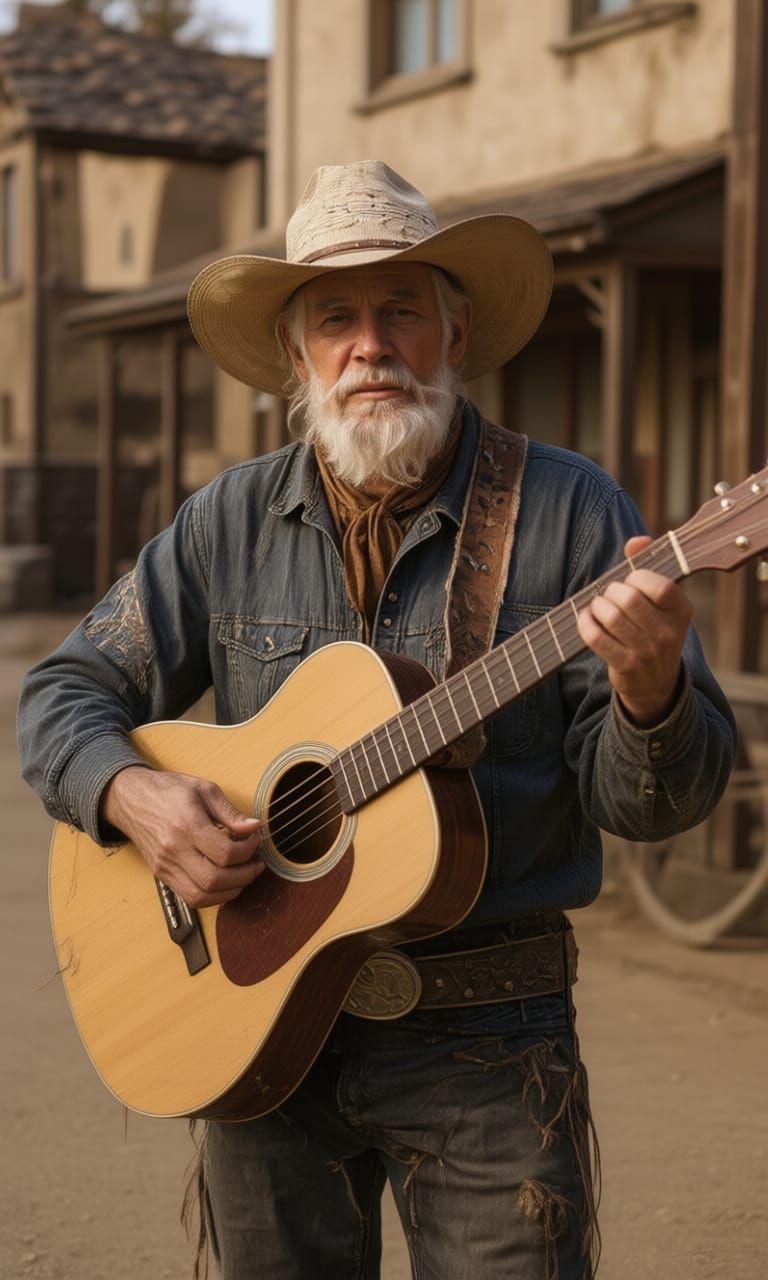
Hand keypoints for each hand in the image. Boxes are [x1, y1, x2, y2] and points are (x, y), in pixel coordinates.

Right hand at [101, 765, 263, 906]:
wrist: (131, 799)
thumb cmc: (168, 790)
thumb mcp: (204, 789)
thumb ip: (230, 812)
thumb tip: (254, 828)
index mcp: (186, 825)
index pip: (224, 853)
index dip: (248, 851)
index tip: (255, 840)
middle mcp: (173, 850)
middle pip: (214, 880)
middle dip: (244, 876)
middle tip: (256, 864)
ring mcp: (165, 866)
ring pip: (201, 896)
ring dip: (230, 891)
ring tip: (244, 875)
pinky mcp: (161, 875)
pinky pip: (190, 897)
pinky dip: (212, 895)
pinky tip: (225, 881)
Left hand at [577, 535, 692, 727]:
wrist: (656, 684)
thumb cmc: (652, 630)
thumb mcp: (659, 602)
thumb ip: (648, 565)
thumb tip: (637, 540)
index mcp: (682, 611)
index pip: (661, 586)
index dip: (638, 577)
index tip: (629, 579)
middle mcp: (669, 633)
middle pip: (630, 599)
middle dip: (611, 591)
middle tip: (608, 595)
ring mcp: (648, 653)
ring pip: (611, 617)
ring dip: (596, 606)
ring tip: (597, 606)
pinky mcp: (626, 666)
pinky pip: (596, 637)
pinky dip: (585, 623)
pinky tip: (586, 619)